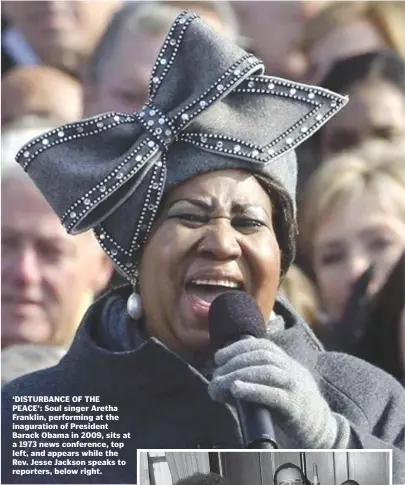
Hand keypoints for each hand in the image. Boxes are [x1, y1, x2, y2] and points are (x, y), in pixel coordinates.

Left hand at [208, 337, 349, 447]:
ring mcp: (295, 387)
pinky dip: (252, 389)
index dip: (238, 347)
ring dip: (238, 374)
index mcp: (287, 363)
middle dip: (234, 361)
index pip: (262, 345)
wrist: (323, 431)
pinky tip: (235, 389)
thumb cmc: (292, 409)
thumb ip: (257, 380)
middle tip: (216, 374)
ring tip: (220, 382)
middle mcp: (292, 370)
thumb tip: (222, 381)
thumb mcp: (277, 387)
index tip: (219, 356)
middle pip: (261, 356)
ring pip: (267, 371)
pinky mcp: (295, 406)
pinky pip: (273, 394)